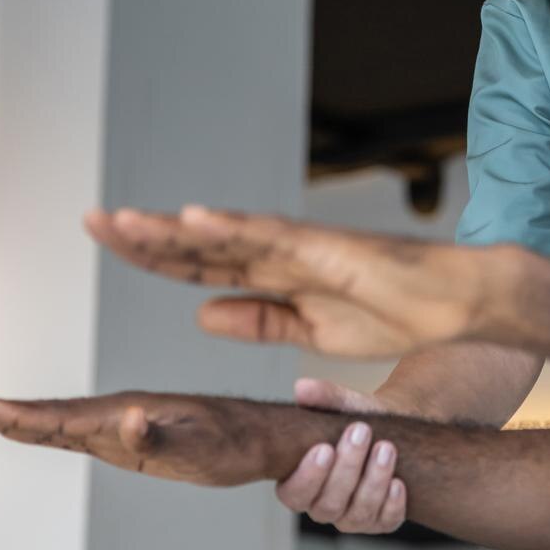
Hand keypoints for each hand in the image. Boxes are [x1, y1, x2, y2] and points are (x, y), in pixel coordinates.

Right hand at [0, 390, 280, 486]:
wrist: (263, 437)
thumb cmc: (236, 443)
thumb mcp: (200, 444)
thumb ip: (160, 433)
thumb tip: (124, 420)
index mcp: (126, 411)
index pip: (56, 414)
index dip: (10, 413)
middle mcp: (119, 414)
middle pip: (48, 415)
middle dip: (0, 412)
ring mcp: (123, 426)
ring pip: (60, 424)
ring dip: (18, 420)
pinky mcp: (132, 440)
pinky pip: (81, 435)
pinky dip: (47, 431)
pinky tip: (31, 430)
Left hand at [84, 205, 484, 357]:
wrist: (458, 306)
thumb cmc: (400, 313)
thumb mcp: (312, 328)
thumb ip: (260, 319)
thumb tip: (201, 313)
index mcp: (278, 276)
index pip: (203, 263)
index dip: (156, 254)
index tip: (110, 241)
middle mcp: (283, 254)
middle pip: (202, 244)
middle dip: (146, 234)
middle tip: (92, 221)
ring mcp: (305, 248)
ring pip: (226, 236)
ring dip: (174, 230)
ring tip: (122, 222)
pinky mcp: (330, 249)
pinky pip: (273, 237)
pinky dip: (233, 227)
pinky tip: (194, 220)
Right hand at [276, 379, 407, 532]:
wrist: (397, 429)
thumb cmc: (360, 421)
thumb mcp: (345, 406)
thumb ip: (324, 397)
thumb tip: (302, 387)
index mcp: (300, 483)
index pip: (293, 493)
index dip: (307, 476)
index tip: (324, 447)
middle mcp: (322, 506)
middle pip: (327, 505)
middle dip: (346, 469)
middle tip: (361, 432)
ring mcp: (352, 517)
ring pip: (357, 515)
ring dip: (372, 482)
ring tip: (386, 448)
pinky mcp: (381, 521)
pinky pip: (385, 522)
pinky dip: (392, 504)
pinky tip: (399, 482)